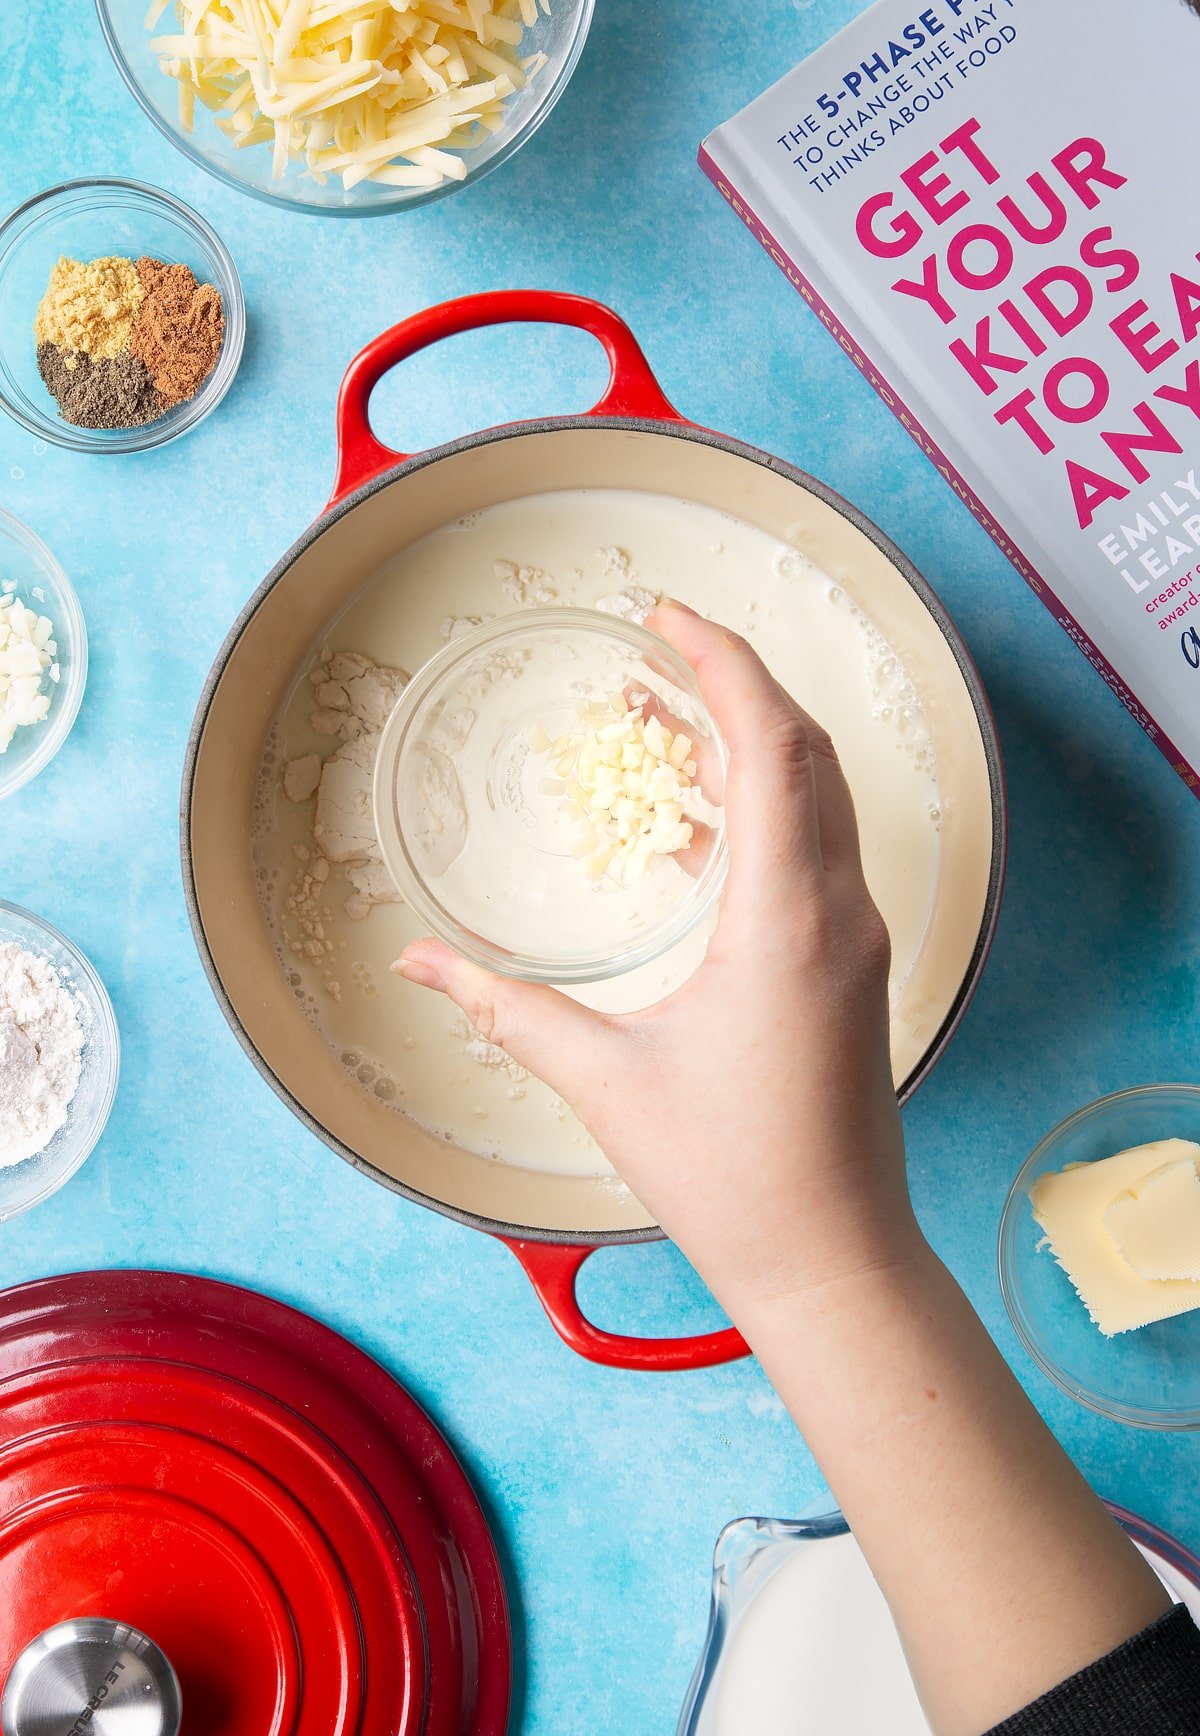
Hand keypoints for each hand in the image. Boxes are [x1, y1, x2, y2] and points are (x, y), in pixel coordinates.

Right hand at [394, 603, 921, 1317]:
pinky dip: (762, 808)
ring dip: (751, 742)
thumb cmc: (731, 1177)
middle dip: (736, 685)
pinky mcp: (849, 967)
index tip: (668, 617)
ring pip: (817, 798)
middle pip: (806, 751)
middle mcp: (836, 912)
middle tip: (660, 650)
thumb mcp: (606, 1082)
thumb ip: (506, 1010)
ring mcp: (853, 938)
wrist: (833, 1257)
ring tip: (665, 720)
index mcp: (785, 919)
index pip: (772, 745)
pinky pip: (813, 851)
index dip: (724, 664)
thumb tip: (417, 962)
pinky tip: (692, 822)